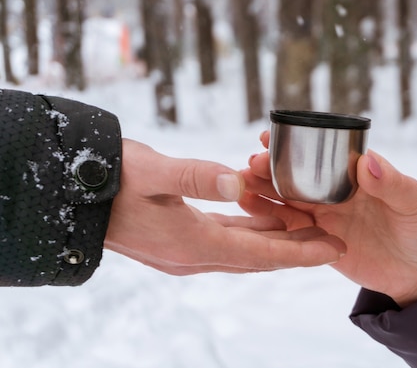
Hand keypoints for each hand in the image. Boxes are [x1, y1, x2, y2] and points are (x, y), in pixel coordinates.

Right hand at [104, 139, 345, 274]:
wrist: (71, 193)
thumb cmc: (109, 178)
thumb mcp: (151, 172)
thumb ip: (194, 177)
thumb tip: (235, 182)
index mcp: (193, 244)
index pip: (260, 255)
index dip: (300, 253)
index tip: (334, 250)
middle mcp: (193, 255)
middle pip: (258, 257)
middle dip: (297, 250)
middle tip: (333, 240)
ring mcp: (184, 251)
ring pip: (244, 249)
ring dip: (276, 241)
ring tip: (310, 229)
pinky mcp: (178, 240)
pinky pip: (226, 239)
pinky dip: (251, 231)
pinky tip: (267, 218)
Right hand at [239, 132, 416, 305]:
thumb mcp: (416, 203)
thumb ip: (393, 184)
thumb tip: (369, 161)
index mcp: (356, 173)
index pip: (321, 152)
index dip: (295, 143)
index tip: (270, 135)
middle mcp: (336, 190)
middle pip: (297, 175)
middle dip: (271, 167)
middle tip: (249, 164)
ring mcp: (325, 214)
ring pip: (287, 199)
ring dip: (263, 190)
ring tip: (238, 184)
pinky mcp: (318, 240)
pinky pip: (290, 229)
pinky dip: (269, 218)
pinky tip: (249, 209)